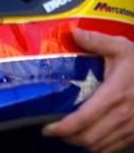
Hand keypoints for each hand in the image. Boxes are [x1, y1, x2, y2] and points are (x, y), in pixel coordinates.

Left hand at [42, 28, 133, 151]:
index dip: (64, 127)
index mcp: (114, 94)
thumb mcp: (120, 47)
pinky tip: (87, 137)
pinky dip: (96, 147)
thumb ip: (96, 40)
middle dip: (67, 137)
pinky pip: (112, 148)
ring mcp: (130, 128)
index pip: (84, 118)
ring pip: (99, 146)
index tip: (48, 127)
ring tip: (67, 133)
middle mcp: (122, 115)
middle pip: (89, 138)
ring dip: (80, 143)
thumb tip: (74, 32)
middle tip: (52, 130)